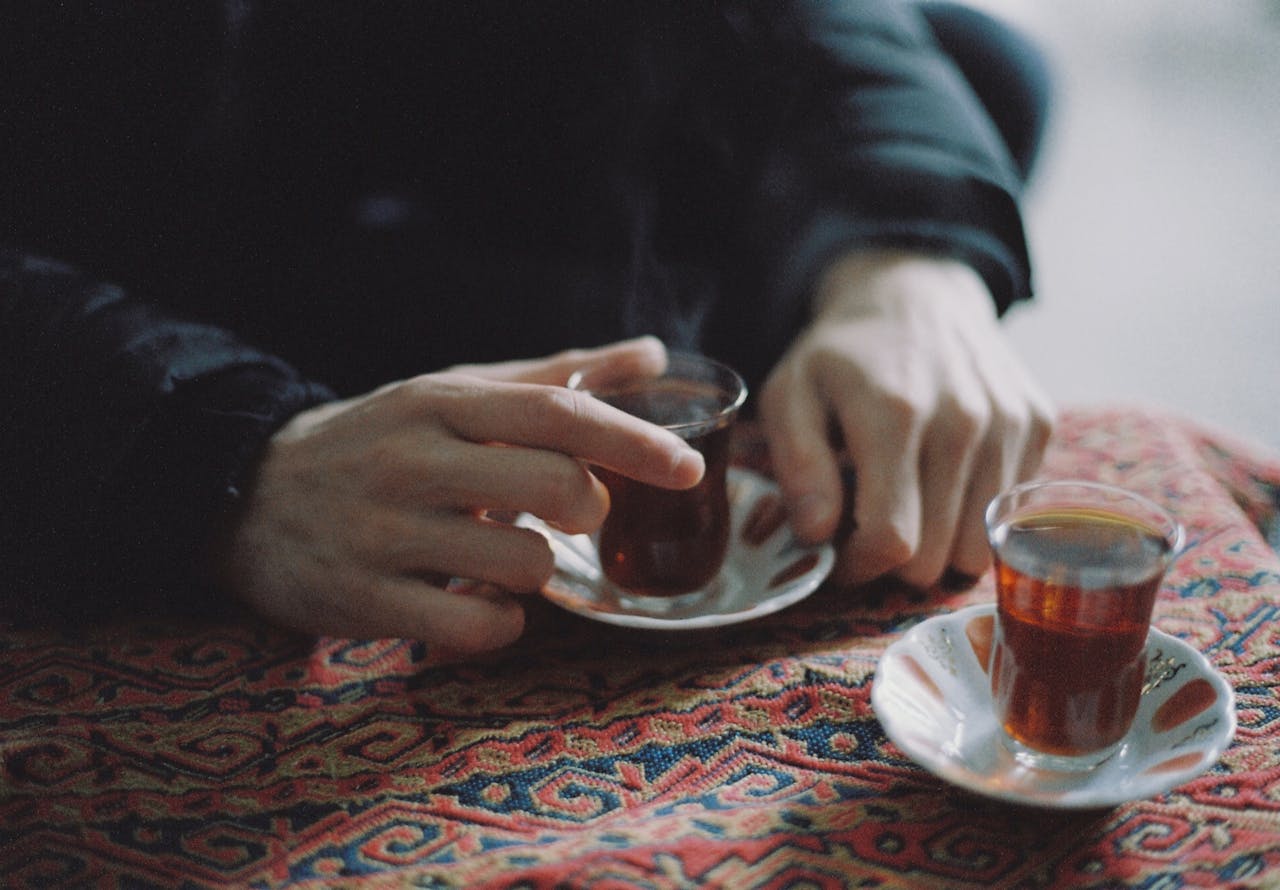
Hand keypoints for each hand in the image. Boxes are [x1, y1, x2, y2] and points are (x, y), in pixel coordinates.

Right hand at [207, 337, 702, 653]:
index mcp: (443, 402)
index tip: (692, 468)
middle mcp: (414, 459)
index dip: (634, 440)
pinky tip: (484, 606)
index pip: (558, 411)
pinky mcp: (362, 599)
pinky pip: (472, 627)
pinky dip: (500, 625)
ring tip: (506, 555)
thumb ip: (554, 375)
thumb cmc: (379, 440)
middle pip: (553, 484)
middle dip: (590, 509)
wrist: (245, 494)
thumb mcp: (454, 393)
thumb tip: (652, 351)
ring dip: (539, 570)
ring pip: (521, 562)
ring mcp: (385, 532)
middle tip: (576, 513)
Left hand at [760, 250, 1053, 587]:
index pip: (891, 538)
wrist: (915, 295)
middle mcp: (964, 420)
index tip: (838, 556)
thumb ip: (797, 467)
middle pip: (933, 556)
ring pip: (976, 551)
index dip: (858, 566)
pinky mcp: (1038, 423)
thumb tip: (816, 535)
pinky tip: (943, 476)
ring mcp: (1009, 422)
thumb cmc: (843, 356)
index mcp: (895, 414)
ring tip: (904, 502)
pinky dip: (972, 514)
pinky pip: (1008, 516)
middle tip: (866, 524)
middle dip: (891, 558)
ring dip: (934, 543)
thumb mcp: (790, 395)